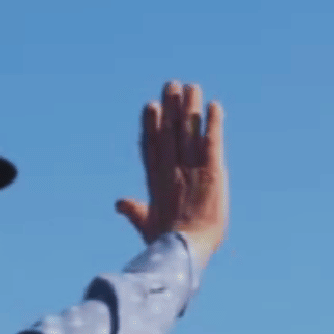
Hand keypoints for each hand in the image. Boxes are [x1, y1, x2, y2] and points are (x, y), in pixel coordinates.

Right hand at [115, 81, 228, 262]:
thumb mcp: (146, 225)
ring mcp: (190, 168)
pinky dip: (213, 124)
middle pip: (170, 131)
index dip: (151, 124)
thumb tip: (118, 203)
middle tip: (171, 84)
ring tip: (191, 87)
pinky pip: (212, 142)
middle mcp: (171, 168)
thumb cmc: (165, 243)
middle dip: (171, 107)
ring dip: (190, 108)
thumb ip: (134, 211)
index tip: (151, 105)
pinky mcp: (211, 172)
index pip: (152, 145)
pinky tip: (215, 107)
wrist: (184, 248)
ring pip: (189, 131)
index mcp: (156, 180)